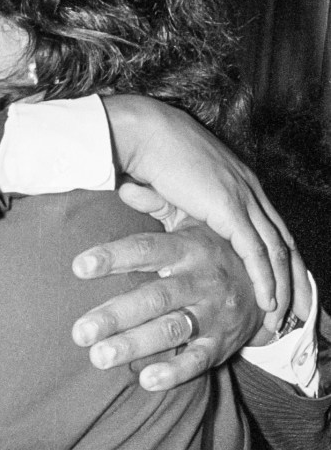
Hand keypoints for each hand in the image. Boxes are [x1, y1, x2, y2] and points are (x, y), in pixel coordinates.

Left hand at [71, 223, 263, 389]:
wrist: (269, 287)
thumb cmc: (213, 253)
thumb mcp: (193, 223)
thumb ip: (158, 204)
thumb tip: (124, 183)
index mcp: (189, 248)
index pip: (146, 250)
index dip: (113, 257)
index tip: (78, 267)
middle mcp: (200, 280)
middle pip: (154, 297)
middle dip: (115, 315)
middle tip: (79, 332)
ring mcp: (213, 313)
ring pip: (171, 330)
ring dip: (134, 345)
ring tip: (98, 357)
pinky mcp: (222, 343)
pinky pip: (198, 360)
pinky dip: (173, 371)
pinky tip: (144, 380)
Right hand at [101, 96, 293, 318]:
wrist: (146, 134)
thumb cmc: (153, 156)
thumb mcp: (177, 190)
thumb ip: (184, 211)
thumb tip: (174, 230)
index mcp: (242, 184)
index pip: (273, 228)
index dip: (282, 260)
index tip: (286, 286)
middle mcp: (250, 190)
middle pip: (285, 241)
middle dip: (296, 278)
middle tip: (301, 309)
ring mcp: (243, 198)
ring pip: (277, 250)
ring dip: (285, 285)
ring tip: (285, 315)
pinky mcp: (229, 207)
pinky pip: (255, 250)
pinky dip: (265, 278)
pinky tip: (268, 300)